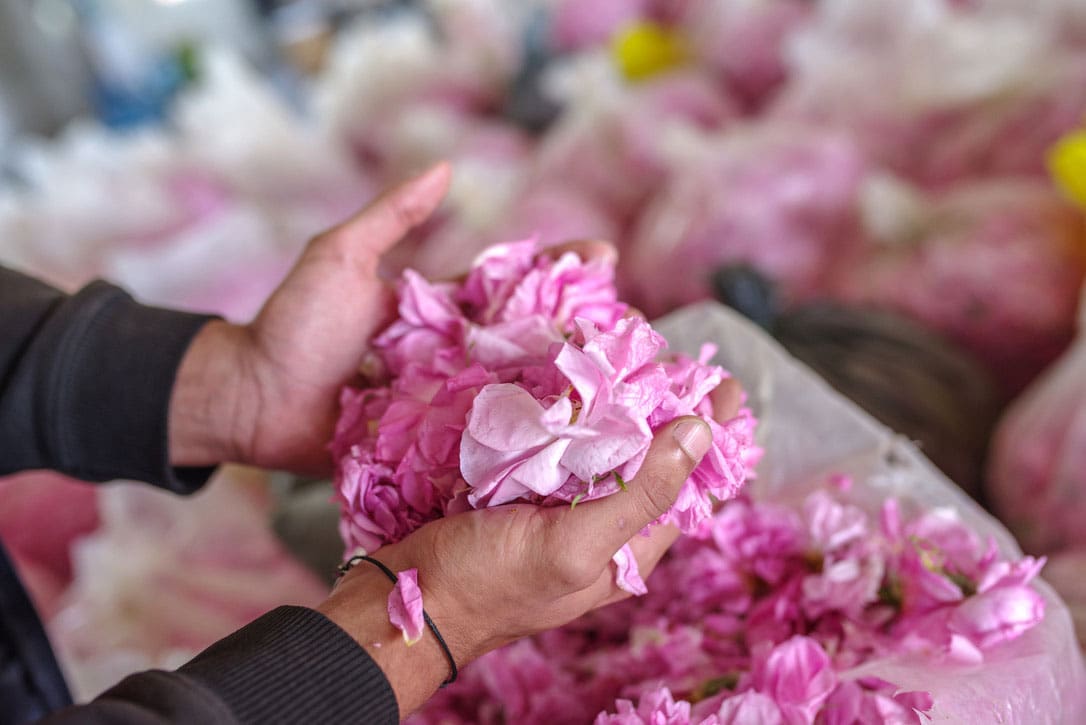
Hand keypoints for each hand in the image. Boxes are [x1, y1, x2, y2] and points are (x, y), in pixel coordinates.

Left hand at [168, 164, 620, 475]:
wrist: (249, 401)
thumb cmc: (291, 326)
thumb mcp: (339, 258)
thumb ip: (391, 217)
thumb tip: (445, 167)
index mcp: (442, 312)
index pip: (512, 285)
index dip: (557, 271)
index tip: (602, 258)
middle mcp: (455, 357)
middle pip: (528, 341)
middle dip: (580, 332)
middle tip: (630, 330)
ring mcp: (447, 404)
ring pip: (514, 395)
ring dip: (562, 392)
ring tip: (616, 389)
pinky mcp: (432, 448)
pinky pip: (479, 445)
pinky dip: (518, 446)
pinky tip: (564, 449)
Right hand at [318, 382, 742, 716]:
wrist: (407, 597)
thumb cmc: (491, 582)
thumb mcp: (575, 543)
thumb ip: (640, 494)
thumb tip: (701, 433)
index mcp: (628, 552)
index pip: (688, 487)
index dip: (711, 438)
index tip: (726, 386)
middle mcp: (602, 528)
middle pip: (650, 463)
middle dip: (668, 412)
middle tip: (678, 360)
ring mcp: (562, 507)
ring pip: (607, 450)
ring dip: (623, 405)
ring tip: (639, 357)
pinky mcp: (524, 489)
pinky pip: (563, 446)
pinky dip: (576, 413)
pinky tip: (579, 381)